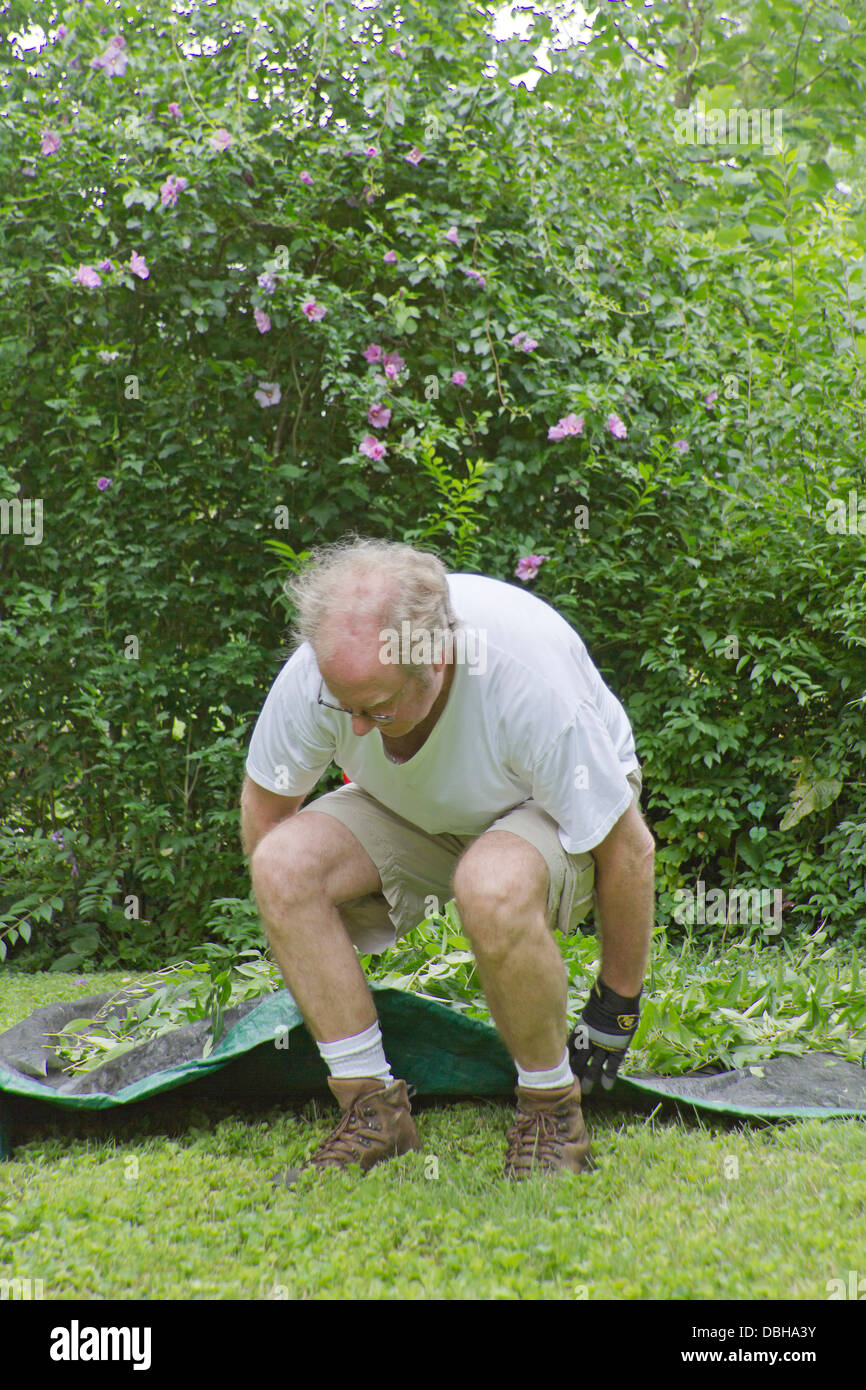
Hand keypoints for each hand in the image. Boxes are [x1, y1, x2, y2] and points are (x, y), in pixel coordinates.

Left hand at [569, 977, 641, 1093]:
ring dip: (589, 1078)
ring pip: (594, 1065)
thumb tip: (568, 1016)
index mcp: (581, 1030)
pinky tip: (606, 1086)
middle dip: (575, 1071)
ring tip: (585, 1091)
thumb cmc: (603, 998)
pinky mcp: (617, 1047)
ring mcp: (603, 1044)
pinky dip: (609, 1075)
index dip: (567, 1058)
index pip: (571, 1048)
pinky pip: (612, 1065)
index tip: (560, 1069)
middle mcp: (590, 1039)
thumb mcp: (587, 1010)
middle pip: (579, 1059)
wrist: (617, 996)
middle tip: (569, 1084)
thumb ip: (582, 1020)